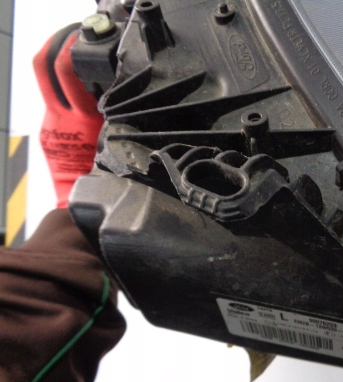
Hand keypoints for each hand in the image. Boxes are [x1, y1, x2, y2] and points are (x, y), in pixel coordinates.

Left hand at [33, 24, 103, 208]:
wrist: (74, 204)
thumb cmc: (99, 182)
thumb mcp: (115, 146)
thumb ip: (114, 120)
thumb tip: (116, 92)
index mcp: (79, 119)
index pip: (66, 70)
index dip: (72, 48)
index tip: (87, 39)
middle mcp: (59, 116)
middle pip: (44, 64)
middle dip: (58, 43)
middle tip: (77, 35)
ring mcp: (51, 121)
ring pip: (49, 81)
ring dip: (62, 62)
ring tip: (82, 54)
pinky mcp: (49, 128)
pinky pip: (56, 99)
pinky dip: (67, 86)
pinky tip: (84, 87)